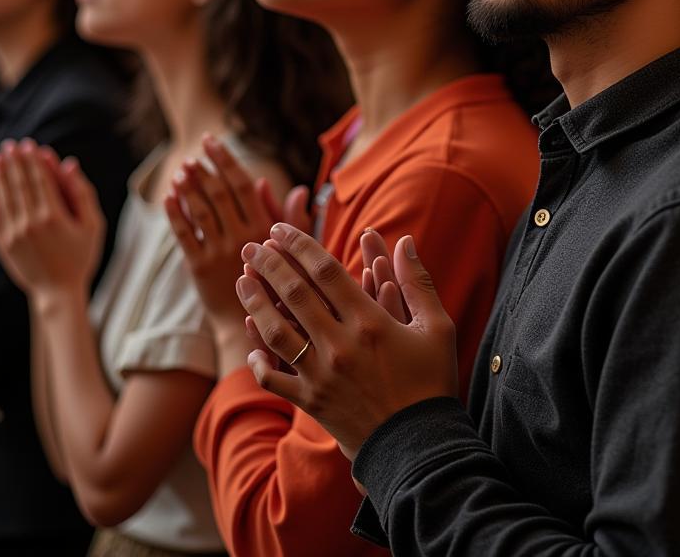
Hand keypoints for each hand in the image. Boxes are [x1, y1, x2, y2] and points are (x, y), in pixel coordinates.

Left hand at [0, 139, 104, 302]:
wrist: (59, 292)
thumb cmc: (81, 256)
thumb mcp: (92, 225)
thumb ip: (81, 193)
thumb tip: (68, 164)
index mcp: (54, 216)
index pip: (40, 179)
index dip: (33, 160)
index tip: (28, 145)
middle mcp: (30, 223)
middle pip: (20, 184)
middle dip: (15, 162)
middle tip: (10, 144)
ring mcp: (14, 234)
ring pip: (4, 198)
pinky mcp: (4, 245)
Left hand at [164, 134, 309, 329]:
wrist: (253, 325)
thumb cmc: (276, 285)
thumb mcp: (291, 251)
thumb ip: (290, 218)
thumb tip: (299, 189)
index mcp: (264, 229)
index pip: (242, 185)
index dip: (226, 161)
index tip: (213, 141)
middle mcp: (242, 238)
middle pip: (219, 194)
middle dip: (204, 169)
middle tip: (194, 152)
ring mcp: (219, 253)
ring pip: (200, 211)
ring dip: (188, 187)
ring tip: (181, 169)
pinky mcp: (199, 269)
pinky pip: (184, 235)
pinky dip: (175, 214)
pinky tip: (168, 197)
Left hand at [237, 222, 458, 461]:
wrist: (420, 448)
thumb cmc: (432, 383)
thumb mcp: (437, 328)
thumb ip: (416, 281)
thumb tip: (403, 240)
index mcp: (369, 322)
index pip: (324, 271)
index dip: (299, 245)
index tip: (280, 229)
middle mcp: (339, 345)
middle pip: (294, 294)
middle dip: (269, 264)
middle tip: (251, 245)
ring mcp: (321, 375)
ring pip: (275, 330)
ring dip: (255, 301)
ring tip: (242, 279)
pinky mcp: (311, 402)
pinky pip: (273, 377)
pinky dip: (257, 358)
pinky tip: (251, 339)